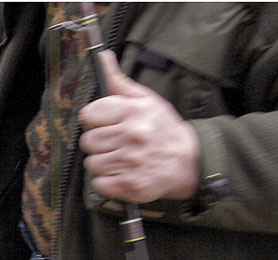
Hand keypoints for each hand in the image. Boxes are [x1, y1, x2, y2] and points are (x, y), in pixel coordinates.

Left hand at [79, 51, 199, 202]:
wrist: (189, 161)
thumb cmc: (163, 129)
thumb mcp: (146, 100)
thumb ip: (119, 82)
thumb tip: (102, 57)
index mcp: (133, 112)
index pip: (88, 115)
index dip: (95, 121)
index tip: (106, 124)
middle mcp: (132, 136)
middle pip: (88, 141)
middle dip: (99, 142)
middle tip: (116, 143)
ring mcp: (130, 162)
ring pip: (92, 163)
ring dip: (103, 162)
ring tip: (122, 158)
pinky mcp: (129, 185)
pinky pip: (98, 183)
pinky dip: (107, 181)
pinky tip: (123, 172)